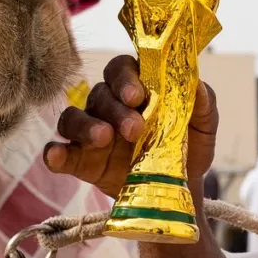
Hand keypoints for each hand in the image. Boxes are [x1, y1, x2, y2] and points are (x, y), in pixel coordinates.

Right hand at [43, 55, 218, 196]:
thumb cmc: (188, 148)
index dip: (125, 77)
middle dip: (115, 109)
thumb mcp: (203, 126)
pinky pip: (58, 152)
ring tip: (103, 139)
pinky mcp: (80, 161)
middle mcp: (108, 106)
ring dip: (84, 125)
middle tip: (135, 130)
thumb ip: (203, 103)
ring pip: (72, 117)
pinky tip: (56, 156)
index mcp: (135, 89)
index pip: (121, 68)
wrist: (179, 189)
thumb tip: (196, 85)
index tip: (138, 95)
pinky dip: (53, 153)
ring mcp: (90, 133)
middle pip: (98, 94)